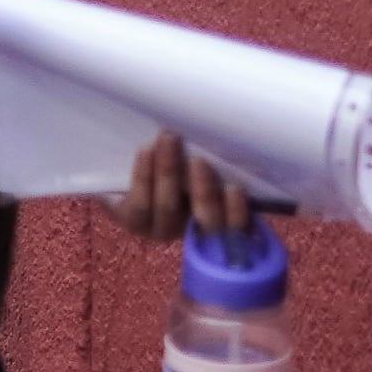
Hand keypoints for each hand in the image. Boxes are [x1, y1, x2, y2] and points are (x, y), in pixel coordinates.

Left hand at [108, 136, 257, 246]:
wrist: (132, 177)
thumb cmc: (184, 166)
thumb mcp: (204, 166)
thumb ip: (220, 165)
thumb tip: (239, 146)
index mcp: (220, 221)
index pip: (237, 226)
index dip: (237, 212)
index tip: (234, 187)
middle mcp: (192, 232)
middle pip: (205, 219)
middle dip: (203, 191)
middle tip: (199, 161)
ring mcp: (161, 230)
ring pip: (167, 206)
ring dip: (169, 172)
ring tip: (169, 140)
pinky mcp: (134, 223)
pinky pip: (139, 203)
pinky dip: (144, 174)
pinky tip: (146, 150)